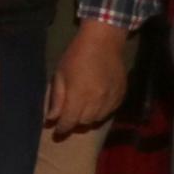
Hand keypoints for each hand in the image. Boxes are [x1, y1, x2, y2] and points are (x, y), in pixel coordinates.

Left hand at [43, 19, 129, 136]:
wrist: (103, 43)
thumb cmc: (76, 56)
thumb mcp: (59, 75)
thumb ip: (57, 99)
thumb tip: (51, 119)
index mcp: (79, 95)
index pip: (70, 121)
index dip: (62, 129)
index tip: (57, 131)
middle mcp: (97, 100)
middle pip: (84, 123)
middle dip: (74, 123)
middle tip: (67, 118)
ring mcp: (111, 98)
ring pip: (98, 119)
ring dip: (87, 119)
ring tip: (81, 112)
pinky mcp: (121, 95)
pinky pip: (110, 112)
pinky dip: (101, 113)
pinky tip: (95, 106)